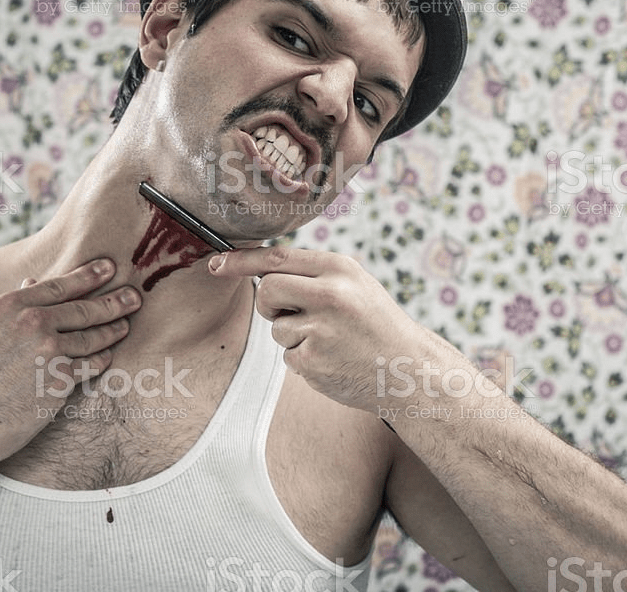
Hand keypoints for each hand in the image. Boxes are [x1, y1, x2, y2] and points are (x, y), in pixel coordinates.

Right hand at [0, 259, 140, 465]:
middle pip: (84, 309)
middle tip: (135, 297)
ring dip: (113, 330)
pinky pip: (91, 364)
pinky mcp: (61, 378)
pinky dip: (102, 359)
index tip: (109, 267)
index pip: (59, 285)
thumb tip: (32, 281)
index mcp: (10, 306)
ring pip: (92, 337)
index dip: (88, 275)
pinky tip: (108, 356)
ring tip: (125, 326)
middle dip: (114, 302)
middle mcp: (32, 323)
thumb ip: (11, 307)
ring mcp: (49, 350)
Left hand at [208, 247, 420, 411]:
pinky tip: (333, 361)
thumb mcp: (355, 285)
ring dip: (294, 336)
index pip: (278, 257)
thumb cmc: (376, 325)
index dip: (241, 261)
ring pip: (276, 327)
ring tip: (332, 342)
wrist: (410, 370)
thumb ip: (313, 275)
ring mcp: (321, 329)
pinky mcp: (313, 361)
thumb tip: (261, 270)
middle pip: (267, 289)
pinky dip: (304, 360)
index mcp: (340, 268)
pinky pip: (288, 355)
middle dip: (270, 304)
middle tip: (292, 313)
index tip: (216, 264)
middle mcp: (330, 294)